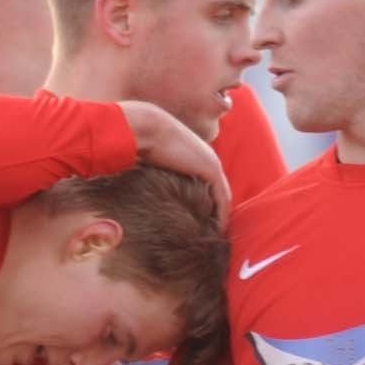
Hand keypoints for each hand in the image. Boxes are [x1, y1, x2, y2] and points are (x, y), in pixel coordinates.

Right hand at [119, 101, 229, 224]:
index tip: (202, 221)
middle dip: (218, 212)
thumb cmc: (140, 142)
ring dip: (222, 216)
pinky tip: (218, 230)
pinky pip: (222, 199)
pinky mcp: (211, 169)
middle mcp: (207, 158)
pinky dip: (222, 215)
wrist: (145, 128)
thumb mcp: (150, 160)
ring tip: (216, 236)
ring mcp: (212, 163)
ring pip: (223, 196)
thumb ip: (157, 172)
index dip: (208, 203)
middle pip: (219, 191)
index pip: (207, 184)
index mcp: (194, 155)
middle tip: (214, 233)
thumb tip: (143, 184)